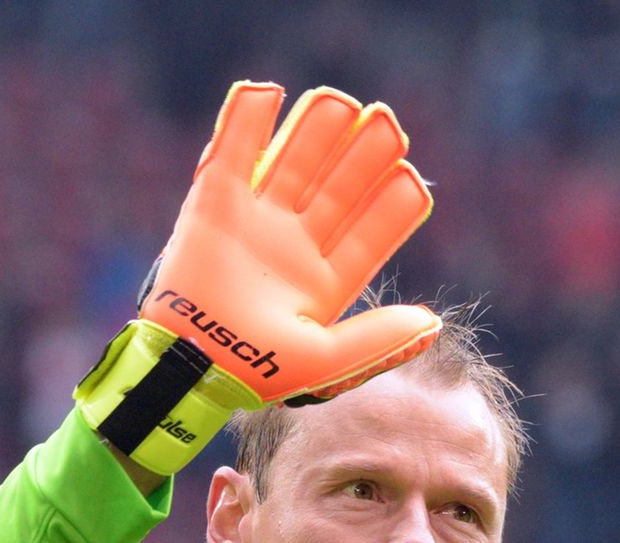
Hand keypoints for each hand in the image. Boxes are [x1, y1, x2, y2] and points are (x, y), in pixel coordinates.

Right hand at [140, 81, 439, 404]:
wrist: (186, 367)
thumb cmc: (255, 373)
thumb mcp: (324, 361)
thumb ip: (378, 341)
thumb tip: (433, 324)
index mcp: (326, 279)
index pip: (370, 231)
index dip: (391, 204)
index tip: (412, 177)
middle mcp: (295, 245)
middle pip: (338, 188)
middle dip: (363, 156)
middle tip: (387, 121)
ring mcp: (256, 222)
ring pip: (293, 164)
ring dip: (316, 131)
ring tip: (341, 101)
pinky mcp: (212, 206)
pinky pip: (231, 154)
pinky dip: (243, 121)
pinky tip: (266, 91)